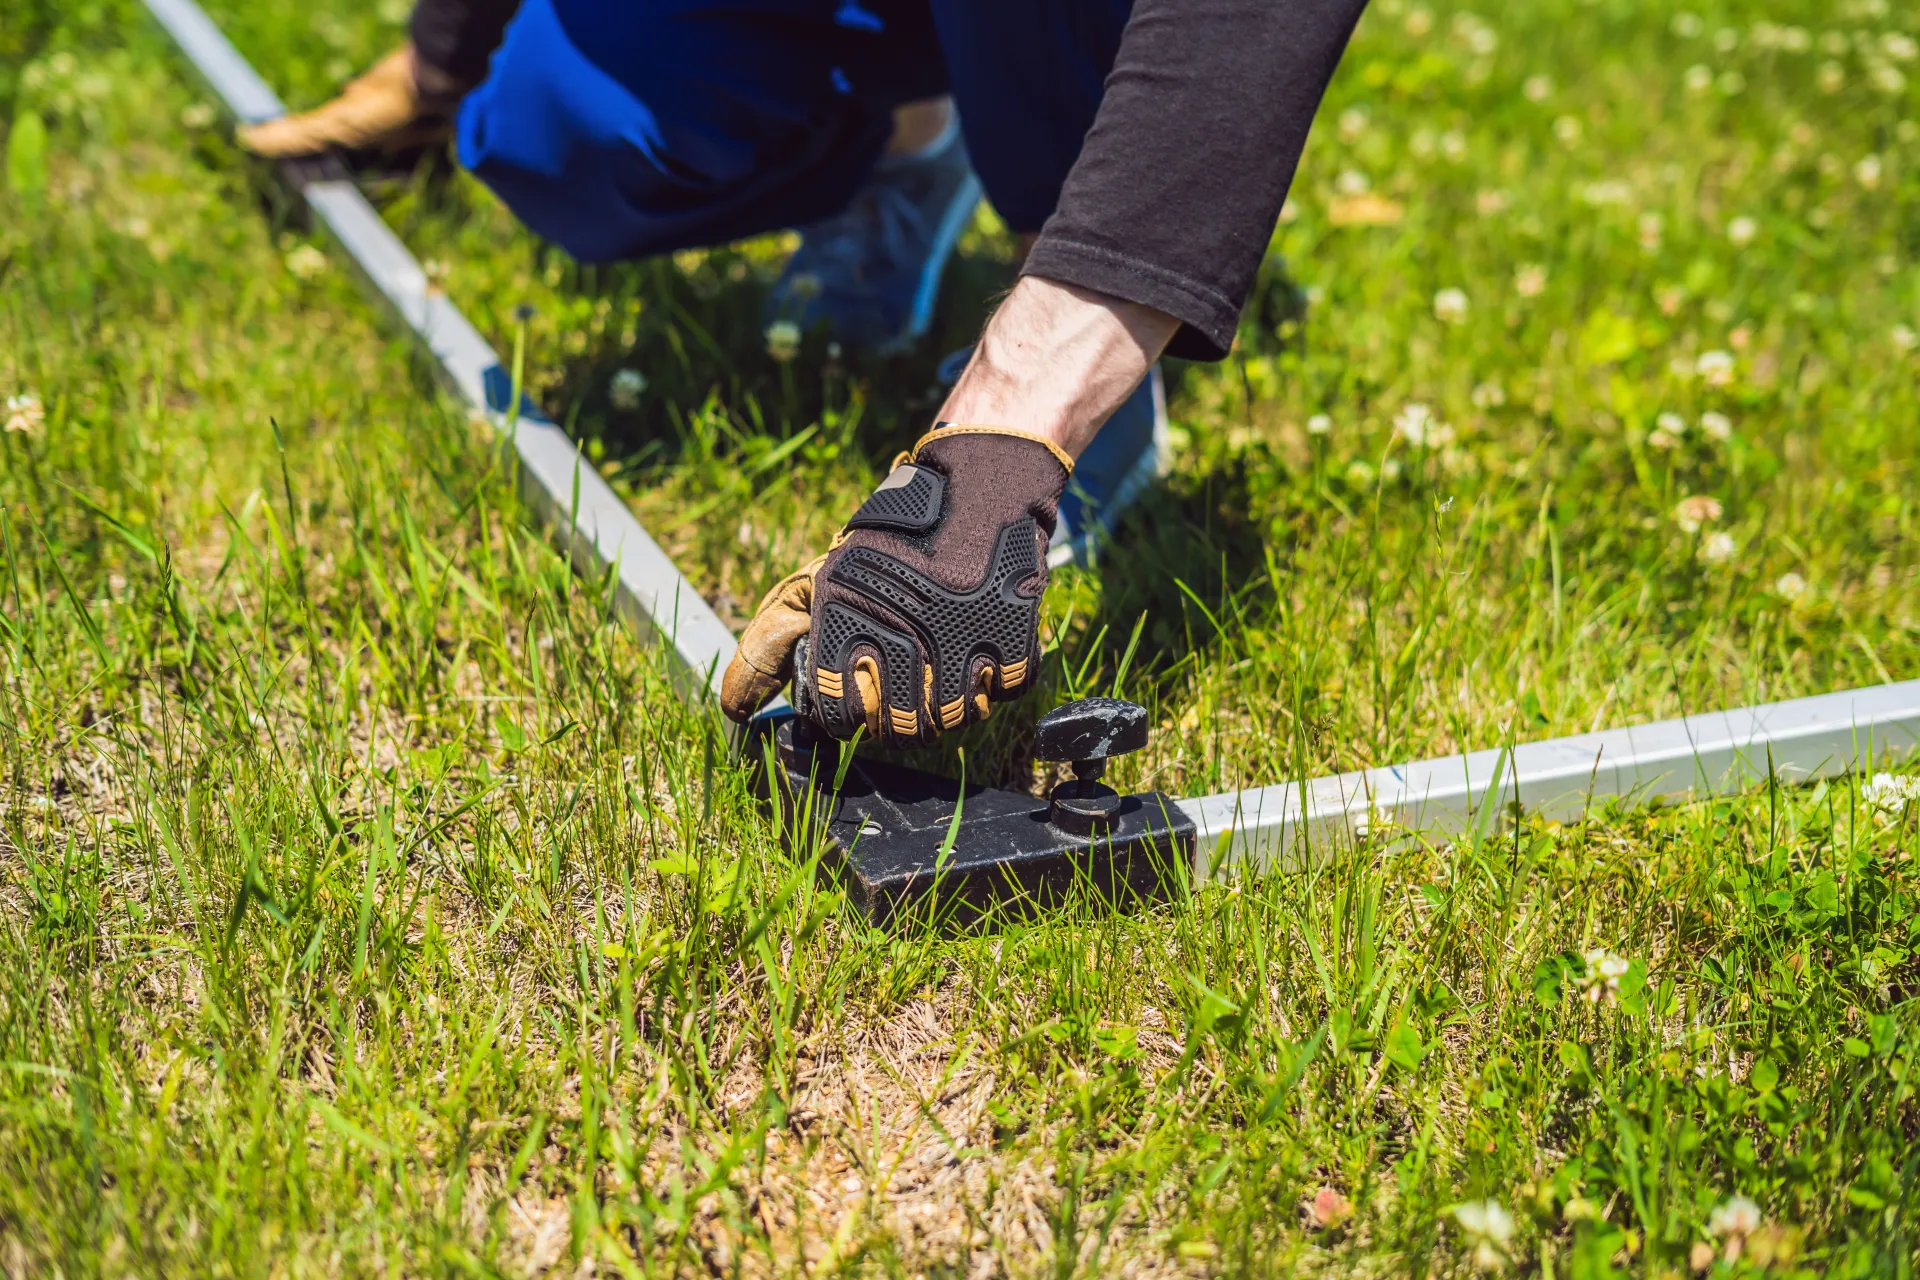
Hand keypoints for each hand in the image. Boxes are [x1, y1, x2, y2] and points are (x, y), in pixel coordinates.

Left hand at [720, 425, 1071, 744]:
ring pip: (958, 717)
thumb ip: (770, 645)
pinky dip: (997, 678)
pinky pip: (1006, 689)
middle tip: (906, 691)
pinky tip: (981, 650)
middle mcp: (904, 631)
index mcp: (846, 617)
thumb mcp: (819, 580)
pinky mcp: (1014, 630)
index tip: (859, 703)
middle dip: (902, 720)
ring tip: (944, 672)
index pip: (842, 716)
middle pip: (905, 728)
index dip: (849, 717)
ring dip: (953, 704)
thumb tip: (733, 709)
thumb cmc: (889, 541)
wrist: (976, 483)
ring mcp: (964, 634)